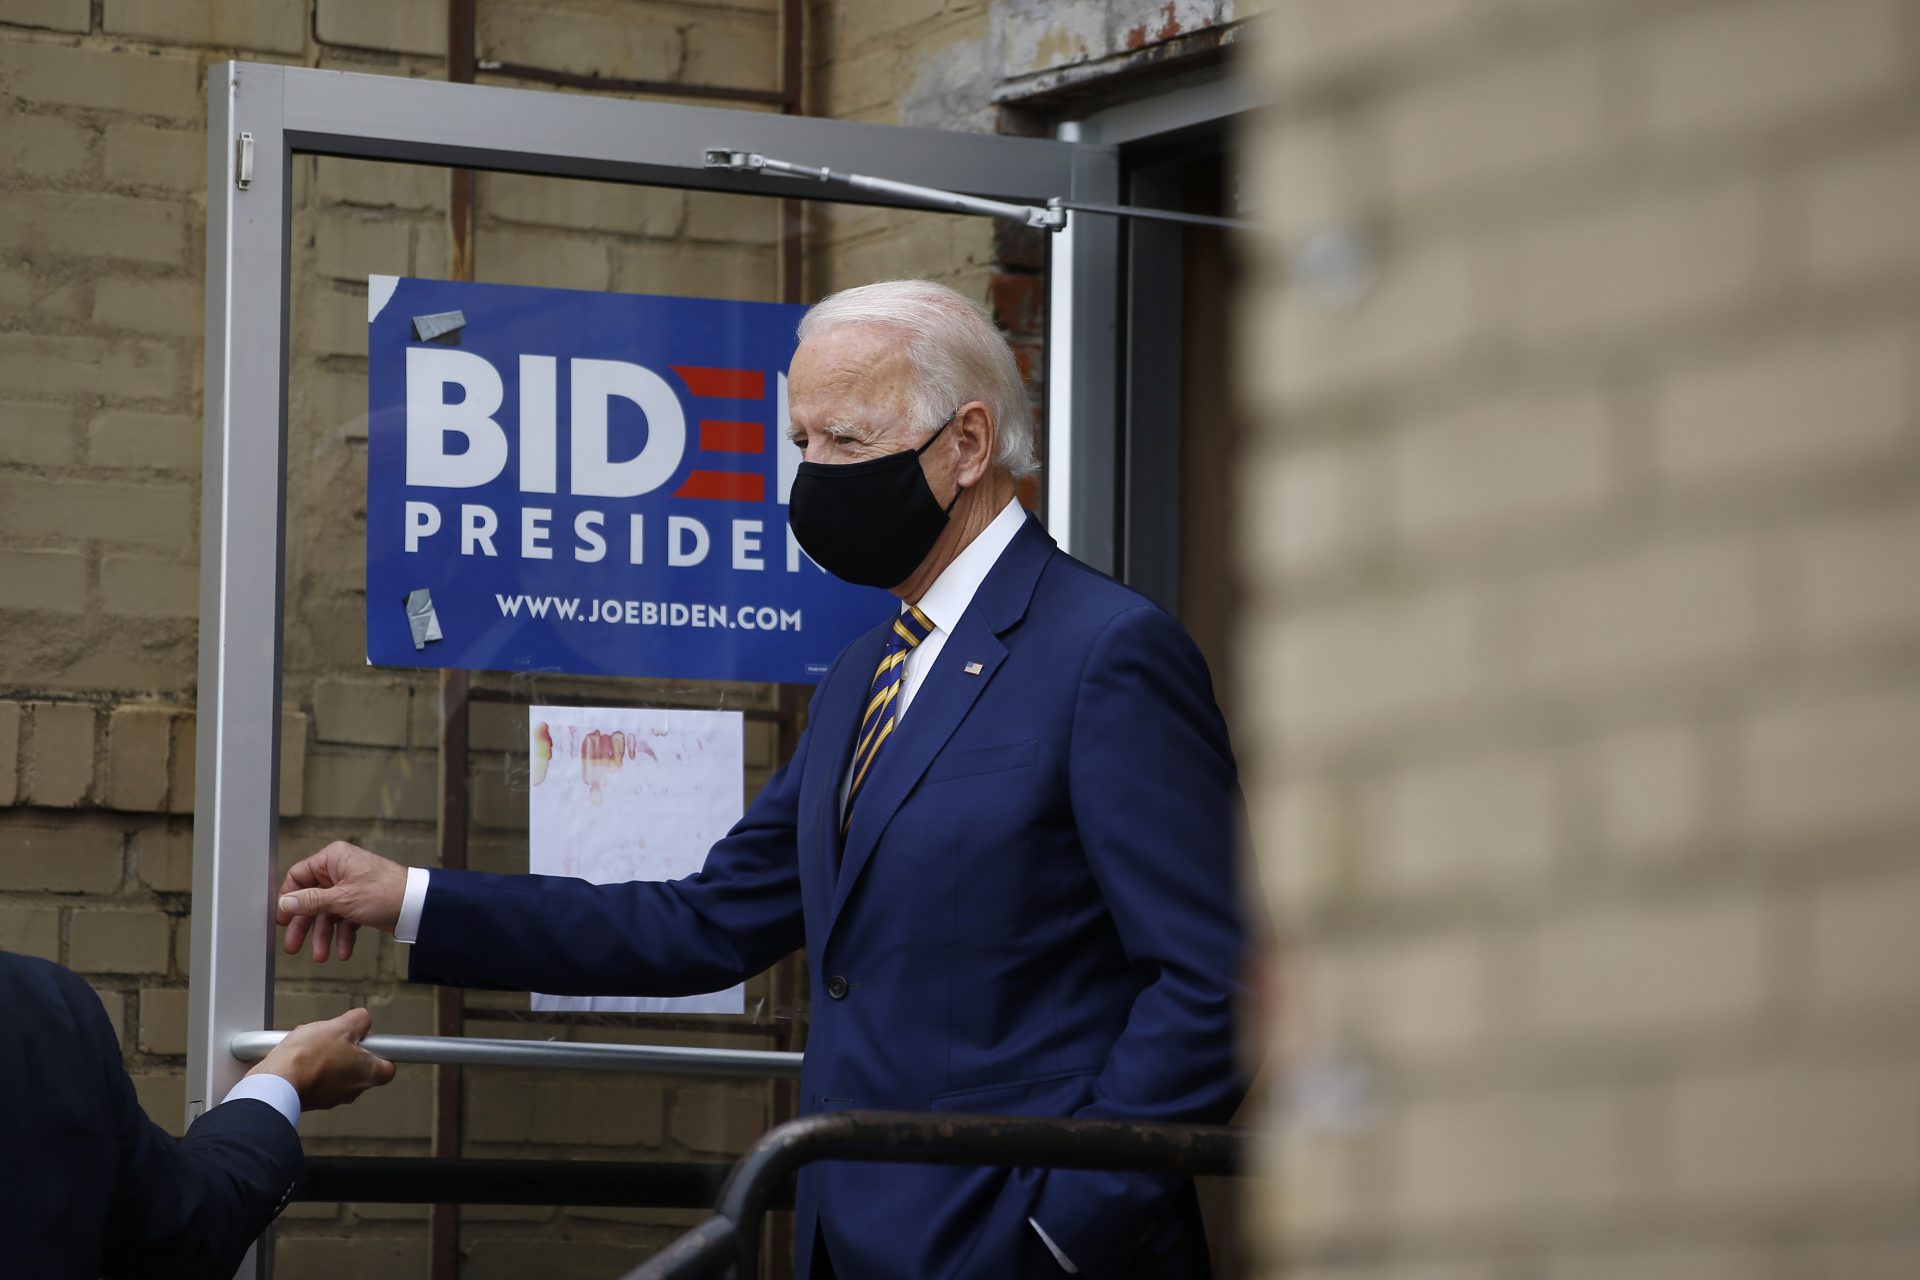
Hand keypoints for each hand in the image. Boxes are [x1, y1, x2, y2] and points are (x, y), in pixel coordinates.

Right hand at [247, 1007, 396, 1110]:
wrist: (276, 1081)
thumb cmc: (309, 1058)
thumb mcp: (341, 1026)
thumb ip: (360, 1021)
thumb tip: (363, 1021)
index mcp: (368, 1074)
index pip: (388, 1067)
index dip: (381, 1051)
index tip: (371, 1040)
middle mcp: (352, 1090)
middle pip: (358, 1065)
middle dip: (346, 1048)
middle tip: (335, 1036)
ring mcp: (330, 1097)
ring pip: (335, 1069)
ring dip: (325, 1054)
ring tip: (311, 1041)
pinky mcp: (310, 1098)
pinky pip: (315, 1077)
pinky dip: (309, 1064)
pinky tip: (297, 1052)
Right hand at [276, 840, 407, 963]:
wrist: (418, 906)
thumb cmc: (386, 892)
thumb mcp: (342, 899)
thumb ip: (310, 902)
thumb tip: (284, 903)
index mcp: (333, 859)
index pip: (298, 876)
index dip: (288, 898)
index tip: (281, 920)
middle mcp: (340, 870)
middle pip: (311, 899)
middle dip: (304, 925)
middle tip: (292, 946)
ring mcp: (351, 887)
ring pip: (327, 913)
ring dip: (323, 936)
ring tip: (321, 956)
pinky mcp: (361, 902)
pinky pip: (344, 920)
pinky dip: (343, 936)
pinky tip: (343, 952)